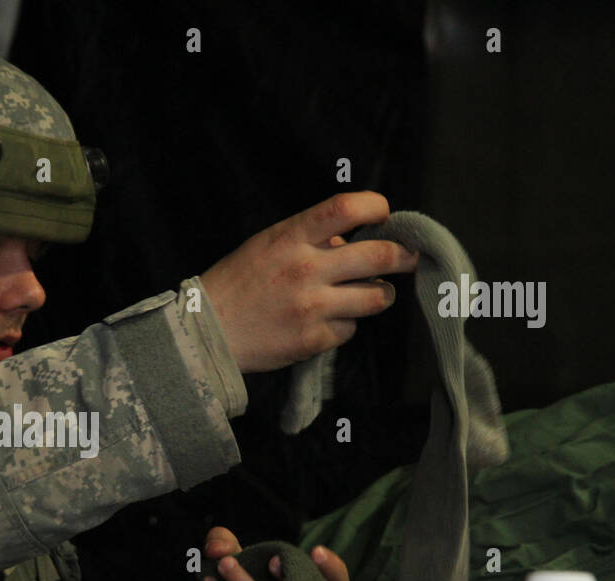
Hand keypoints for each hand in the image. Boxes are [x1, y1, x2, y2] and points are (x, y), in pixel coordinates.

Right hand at [200, 191, 419, 373]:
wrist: (206, 333)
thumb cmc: (237, 284)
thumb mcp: (266, 244)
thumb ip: (309, 238)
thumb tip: (350, 241)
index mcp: (290, 238)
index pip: (348, 208)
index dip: (378, 207)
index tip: (384, 214)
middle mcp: (305, 270)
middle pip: (380, 256)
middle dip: (404, 255)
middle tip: (408, 256)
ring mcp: (312, 308)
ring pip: (377, 297)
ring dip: (381, 293)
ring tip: (370, 293)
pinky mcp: (313, 340)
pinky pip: (350, 328)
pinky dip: (344, 324)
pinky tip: (324, 321)